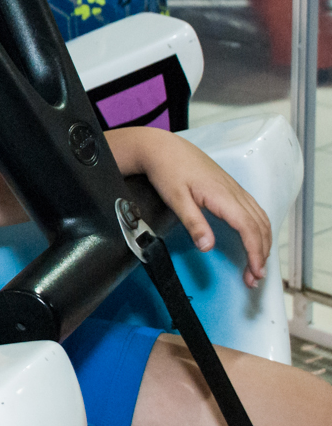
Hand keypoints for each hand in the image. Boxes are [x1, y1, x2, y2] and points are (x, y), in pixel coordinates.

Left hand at [109, 128, 271, 287]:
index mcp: (223, 196)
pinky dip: (259, 229)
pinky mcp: (231, 188)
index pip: (249, 229)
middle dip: (262, 253)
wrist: (163, 148)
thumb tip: (208, 247)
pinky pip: (254, 210)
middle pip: (260, 226)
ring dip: (263, 242)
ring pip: (261, 218)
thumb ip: (193, 223)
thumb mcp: (176, 199)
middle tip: (254, 278)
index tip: (255, 272)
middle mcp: (234, 192)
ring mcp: (235, 189)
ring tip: (256, 264)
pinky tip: (254, 239)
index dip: (256, 252)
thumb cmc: (168, 170)